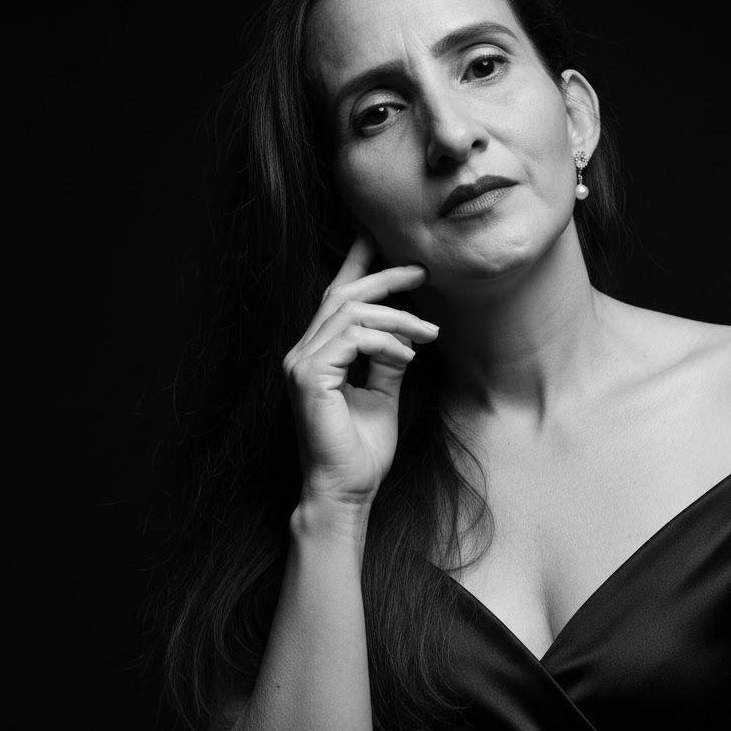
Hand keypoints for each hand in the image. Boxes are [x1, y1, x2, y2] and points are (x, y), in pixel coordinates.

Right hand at [282, 231, 439, 508]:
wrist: (345, 491)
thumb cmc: (361, 451)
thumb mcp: (383, 394)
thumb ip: (389, 360)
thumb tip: (407, 332)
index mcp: (318, 353)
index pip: (335, 296)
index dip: (358, 262)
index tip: (385, 240)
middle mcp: (303, 352)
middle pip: (343, 293)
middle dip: (385, 276)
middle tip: (423, 272)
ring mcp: (302, 363)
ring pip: (350, 310)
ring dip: (398, 316)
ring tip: (429, 332)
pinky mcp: (310, 377)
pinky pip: (353, 337)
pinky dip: (387, 341)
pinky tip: (409, 355)